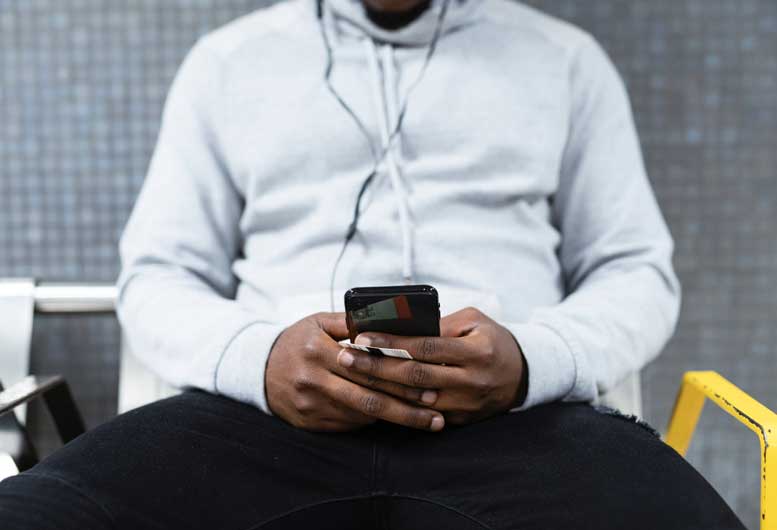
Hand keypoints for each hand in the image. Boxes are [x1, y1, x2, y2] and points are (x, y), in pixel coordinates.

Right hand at [265, 312, 445, 431]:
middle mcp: (314, 380)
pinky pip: (348, 426)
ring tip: (426, 420)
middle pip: (369, 399)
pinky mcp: (310, 423)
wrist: (258, 368)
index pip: (368, 367)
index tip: (430, 383)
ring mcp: (311, 405)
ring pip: (361, 415)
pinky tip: (394, 420)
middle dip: (407, 408)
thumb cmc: (297, 341)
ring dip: (395, 419)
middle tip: (437, 412)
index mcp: (319, 350)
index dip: (401, 378)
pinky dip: (372, 422)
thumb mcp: (318, 322)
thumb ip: (351, 322)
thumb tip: (388, 320)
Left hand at [336, 307, 527, 425]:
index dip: (392, 343)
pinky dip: (396, 405)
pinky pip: (422, 415)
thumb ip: (442, 324)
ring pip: (414, 400)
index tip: (363, 337)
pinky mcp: (459, 420)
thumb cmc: (492, 340)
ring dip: (380, 388)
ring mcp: (465, 404)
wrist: (521, 376)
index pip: (426, 347)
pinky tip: (372, 394)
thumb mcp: (475, 321)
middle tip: (345, 358)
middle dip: (376, 367)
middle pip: (415, 376)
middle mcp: (471, 381)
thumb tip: (401, 326)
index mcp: (476, 352)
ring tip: (351, 375)